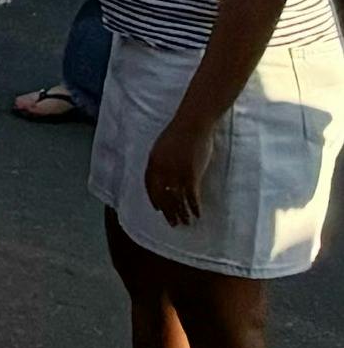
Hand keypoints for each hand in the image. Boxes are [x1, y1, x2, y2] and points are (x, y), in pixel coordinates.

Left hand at [145, 103, 226, 227]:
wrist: (193, 123)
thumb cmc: (180, 131)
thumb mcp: (163, 146)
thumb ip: (161, 160)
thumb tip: (165, 173)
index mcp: (152, 162)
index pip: (150, 186)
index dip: (154, 199)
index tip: (158, 210)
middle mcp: (161, 170)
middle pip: (163, 196)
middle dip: (168, 212)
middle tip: (173, 223)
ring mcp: (175, 173)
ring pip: (177, 199)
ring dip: (182, 213)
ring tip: (186, 223)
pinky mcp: (191, 174)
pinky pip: (191, 196)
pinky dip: (194, 207)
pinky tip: (198, 214)